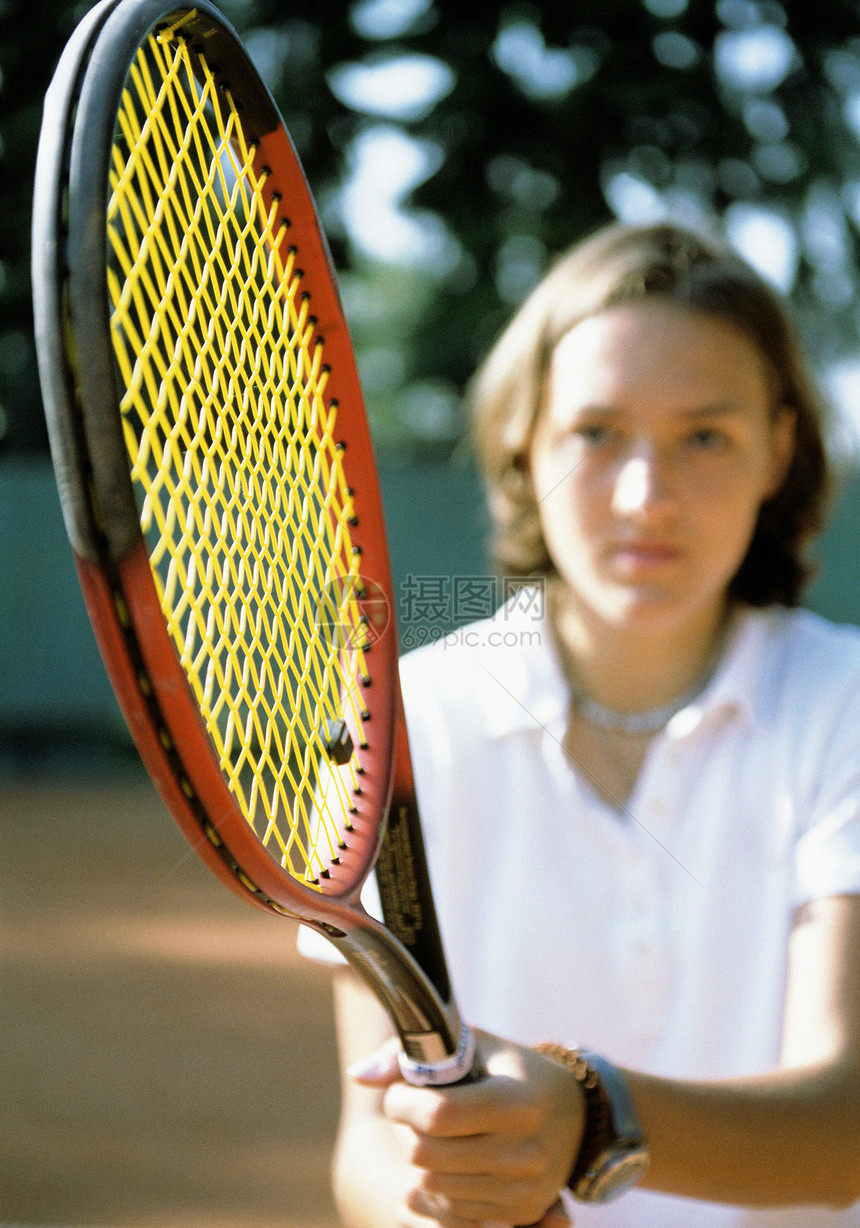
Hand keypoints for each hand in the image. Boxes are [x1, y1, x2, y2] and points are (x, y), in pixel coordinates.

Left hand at [348, 1029, 583, 1225]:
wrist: (574, 1111)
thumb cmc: (508, 1067)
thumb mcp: (470, 1043)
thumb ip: (409, 1052)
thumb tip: (357, 1076)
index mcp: (517, 1100)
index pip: (437, 1115)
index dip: (402, 1103)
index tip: (401, 1091)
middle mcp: (525, 1150)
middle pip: (425, 1155)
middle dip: (404, 1129)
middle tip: (411, 1110)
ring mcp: (524, 1188)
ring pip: (431, 1185)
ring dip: (418, 1156)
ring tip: (433, 1131)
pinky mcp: (521, 1212)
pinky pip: (451, 1208)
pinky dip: (439, 1182)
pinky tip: (452, 1155)